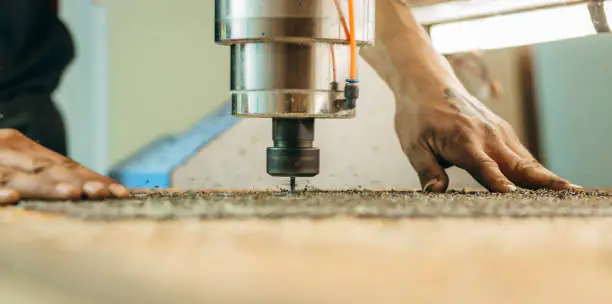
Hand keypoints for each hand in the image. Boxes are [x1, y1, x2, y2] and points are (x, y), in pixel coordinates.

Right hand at [0, 129, 129, 204]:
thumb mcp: (15, 163)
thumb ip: (43, 174)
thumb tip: (87, 190)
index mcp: (21, 147)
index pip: (64, 165)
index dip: (92, 178)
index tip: (120, 192)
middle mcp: (7, 150)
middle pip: (47, 169)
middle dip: (78, 182)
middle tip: (104, 192)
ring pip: (17, 177)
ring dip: (46, 186)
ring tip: (72, 193)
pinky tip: (13, 198)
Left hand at [394, 86, 582, 192]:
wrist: (427, 84)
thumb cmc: (417, 117)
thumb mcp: (414, 145)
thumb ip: (427, 170)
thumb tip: (436, 191)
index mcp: (464, 140)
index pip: (484, 166)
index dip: (498, 182)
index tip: (513, 195)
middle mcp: (486, 136)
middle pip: (517, 163)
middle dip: (541, 179)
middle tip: (566, 193)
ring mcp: (497, 132)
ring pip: (524, 159)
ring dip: (545, 174)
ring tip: (568, 190)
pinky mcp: (501, 131)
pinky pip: (520, 153)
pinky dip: (535, 167)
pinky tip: (549, 182)